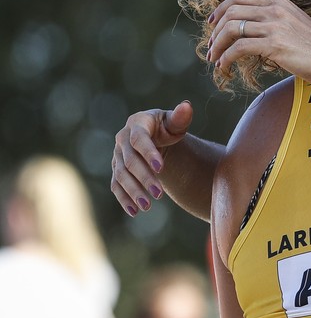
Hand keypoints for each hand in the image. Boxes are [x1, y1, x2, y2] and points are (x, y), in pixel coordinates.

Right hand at [111, 101, 193, 215]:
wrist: (154, 137)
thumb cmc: (167, 127)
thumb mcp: (174, 122)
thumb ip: (180, 117)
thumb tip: (187, 106)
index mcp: (137, 124)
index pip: (139, 139)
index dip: (149, 153)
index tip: (161, 167)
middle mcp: (122, 140)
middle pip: (130, 161)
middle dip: (144, 177)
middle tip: (159, 194)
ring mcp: (117, 156)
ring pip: (121, 176)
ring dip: (133, 192)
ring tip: (148, 206)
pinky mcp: (117, 170)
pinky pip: (116, 186)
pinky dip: (124, 199)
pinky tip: (134, 211)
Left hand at [207, 0, 310, 85]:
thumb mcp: (297, 26)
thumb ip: (277, 25)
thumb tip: (257, 36)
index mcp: (280, 4)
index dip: (222, 7)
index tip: (212, 21)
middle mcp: (275, 11)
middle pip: (232, 11)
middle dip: (215, 29)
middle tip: (210, 45)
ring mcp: (275, 26)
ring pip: (232, 29)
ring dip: (217, 44)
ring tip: (214, 58)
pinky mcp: (275, 45)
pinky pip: (240, 48)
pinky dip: (227, 57)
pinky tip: (224, 67)